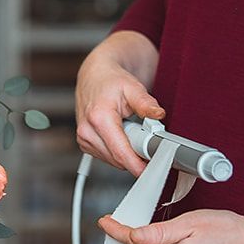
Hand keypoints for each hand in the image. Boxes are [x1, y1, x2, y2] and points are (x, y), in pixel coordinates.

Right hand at [75, 44, 164, 175]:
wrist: (94, 75)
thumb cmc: (111, 80)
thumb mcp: (132, 87)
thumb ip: (146, 103)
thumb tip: (159, 114)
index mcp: (99, 117)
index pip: (121, 153)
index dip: (139, 165)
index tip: (153, 168)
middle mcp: (87, 131)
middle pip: (118, 160)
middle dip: (136, 155)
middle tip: (147, 139)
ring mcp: (84, 139)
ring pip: (113, 161)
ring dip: (127, 152)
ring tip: (132, 130)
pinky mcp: (85, 143)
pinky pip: (107, 157)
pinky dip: (118, 150)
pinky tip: (122, 134)